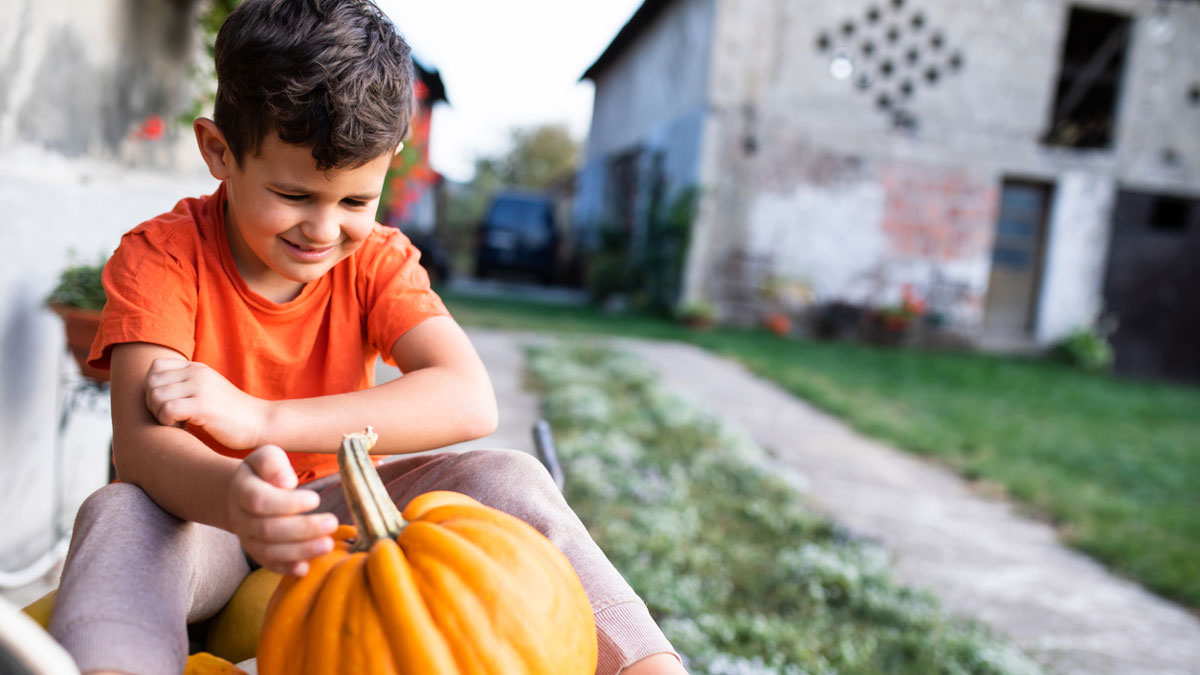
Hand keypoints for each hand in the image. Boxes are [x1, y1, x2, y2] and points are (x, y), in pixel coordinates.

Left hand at [144, 357, 269, 448]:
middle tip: (168, 416)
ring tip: (176, 422)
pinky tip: (181, 426)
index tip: (165, 403)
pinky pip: (167, 409)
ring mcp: (201, 387)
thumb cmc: (231, 414)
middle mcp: (197, 373)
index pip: (156, 367)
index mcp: (196, 368)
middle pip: (151, 382)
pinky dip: (167, 421)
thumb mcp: (208, 390)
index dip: (152, 387)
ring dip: (159, 414)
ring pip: (156, 396)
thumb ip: (185, 385)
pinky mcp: (203, 406)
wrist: (260, 422)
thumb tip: (152, 394)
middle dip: (152, 403)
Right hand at [227, 446, 339, 575]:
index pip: (260, 501)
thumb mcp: (266, 456)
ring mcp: (248, 539)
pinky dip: (286, 568)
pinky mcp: (258, 553)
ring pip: (268, 551)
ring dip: (299, 551)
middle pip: (267, 529)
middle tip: (332, 523)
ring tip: (327, 545)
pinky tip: (305, 569)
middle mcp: (242, 518)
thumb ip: (273, 463)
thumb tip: (287, 482)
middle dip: (302, 529)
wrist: (243, 494)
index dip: (288, 503)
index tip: (316, 499)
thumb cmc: (264, 472)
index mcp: (242, 491)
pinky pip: (269, 564)